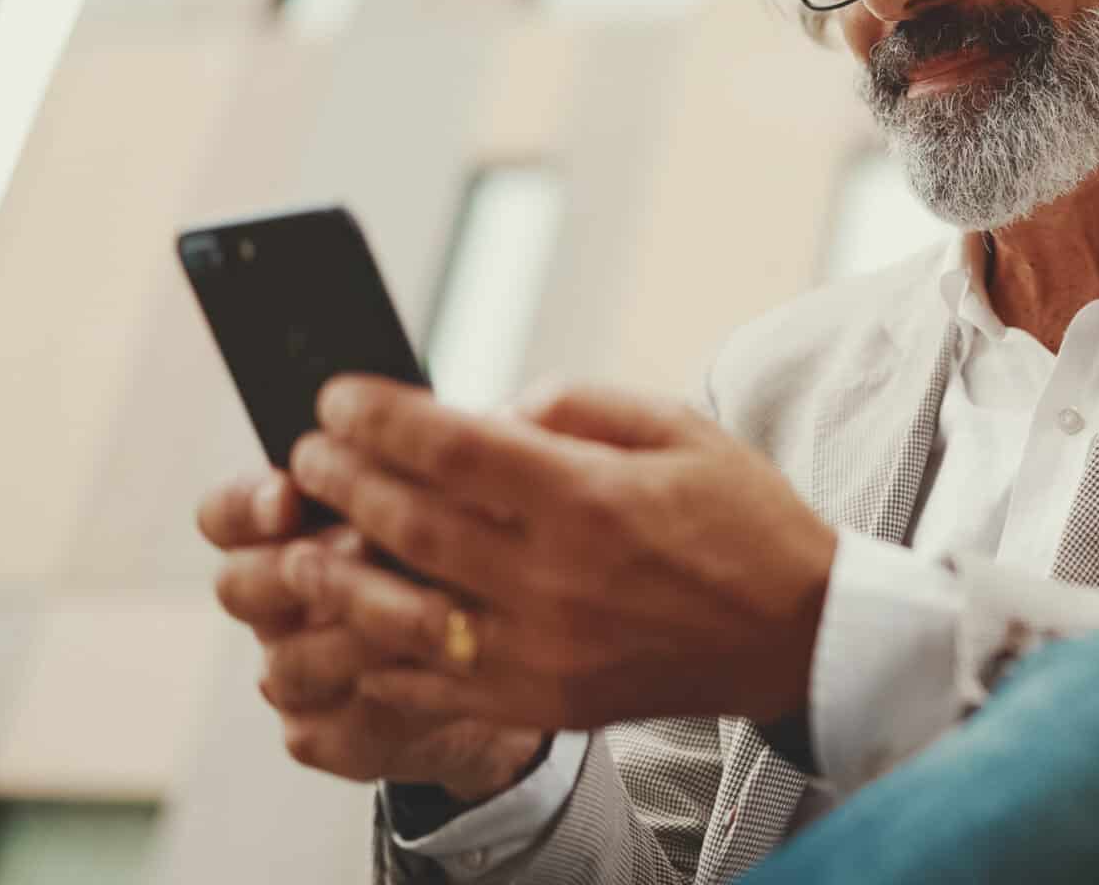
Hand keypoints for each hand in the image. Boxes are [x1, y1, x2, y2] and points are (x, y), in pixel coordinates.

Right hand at [198, 471, 547, 799]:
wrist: (512, 661)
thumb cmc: (476, 554)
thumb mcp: (469, 494)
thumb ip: (447, 459)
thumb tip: (479, 419)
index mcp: (288, 531)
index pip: (227, 514)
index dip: (247, 506)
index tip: (290, 495)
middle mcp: (275, 603)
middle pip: (237, 586)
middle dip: (296, 570)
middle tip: (361, 552)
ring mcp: (294, 673)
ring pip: (286, 662)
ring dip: (354, 636)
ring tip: (429, 615)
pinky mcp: (325, 735)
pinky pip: (327, 729)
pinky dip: (382, 703)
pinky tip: (438, 678)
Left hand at [282, 377, 837, 732]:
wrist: (795, 635)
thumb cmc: (743, 519)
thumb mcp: (680, 428)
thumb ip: (579, 404)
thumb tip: (491, 411)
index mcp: (591, 498)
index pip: (452, 448)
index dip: (379, 417)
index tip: (337, 396)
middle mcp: (558, 577)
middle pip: (411, 523)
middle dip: (342, 480)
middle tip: (307, 453)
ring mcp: (546, 650)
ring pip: (402, 613)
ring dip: (338, 573)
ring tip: (303, 542)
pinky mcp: (544, 701)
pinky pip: (434, 683)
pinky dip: (379, 652)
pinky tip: (354, 620)